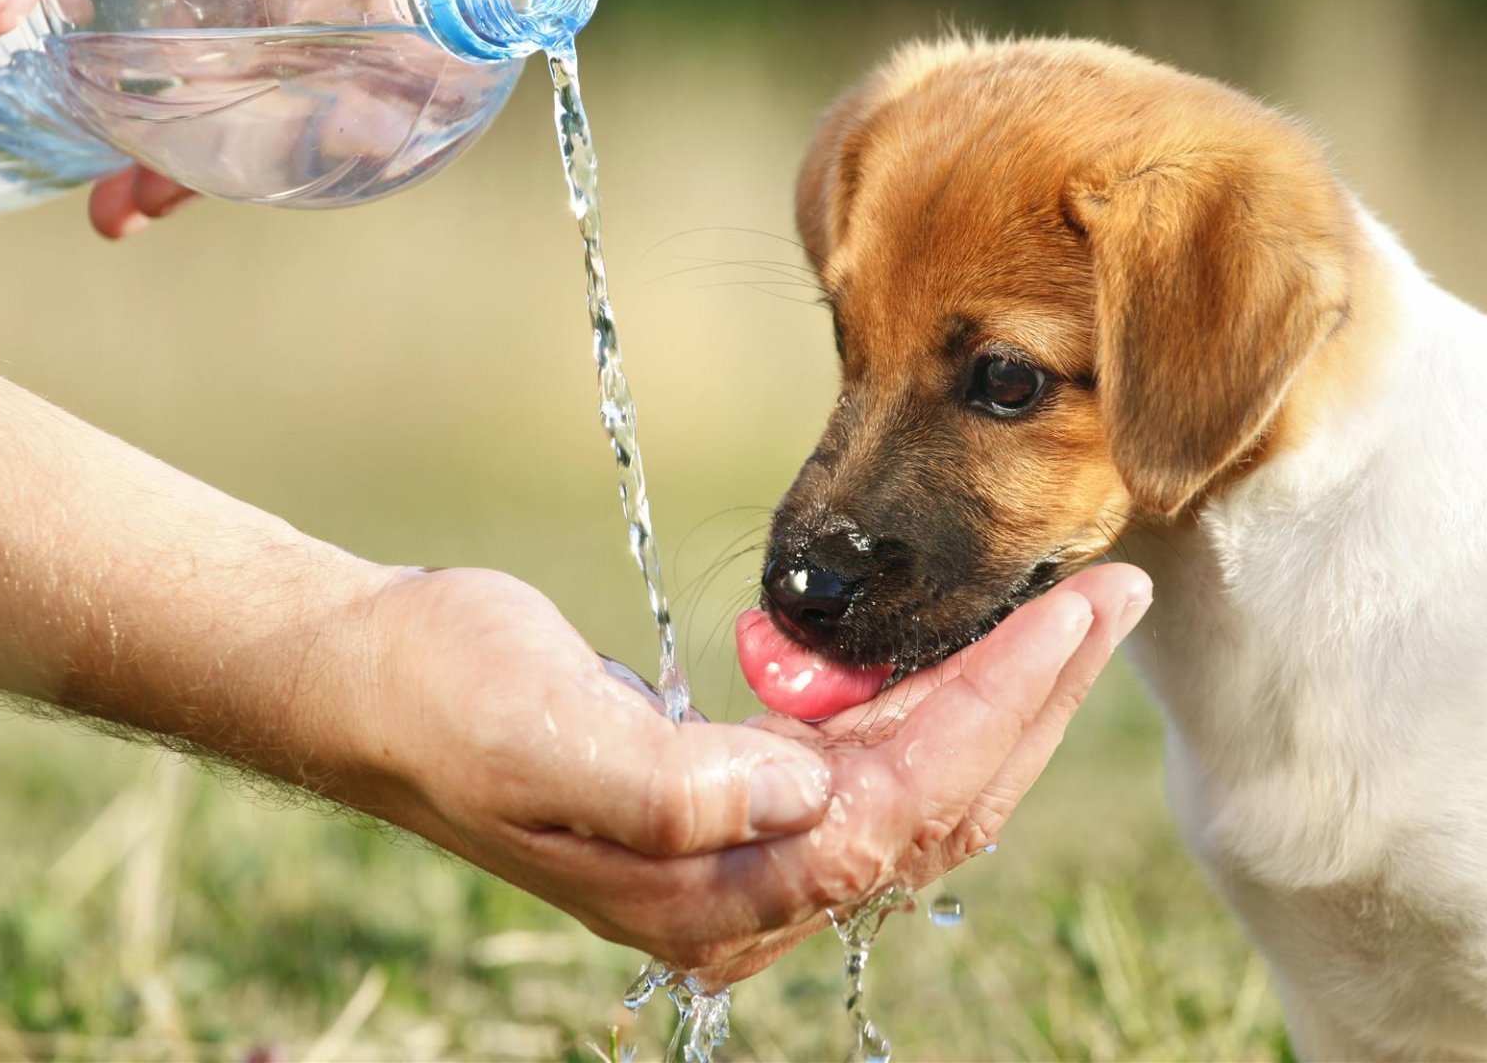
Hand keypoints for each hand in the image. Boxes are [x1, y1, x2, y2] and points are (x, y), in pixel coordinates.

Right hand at [333, 561, 1149, 977]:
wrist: (373, 686)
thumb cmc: (441, 695)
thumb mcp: (535, 731)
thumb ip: (667, 786)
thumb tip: (796, 790)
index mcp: (703, 889)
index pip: (893, 809)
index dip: (993, 710)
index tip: (1067, 613)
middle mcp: (740, 890)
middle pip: (935, 809)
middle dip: (1034, 702)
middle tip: (1113, 596)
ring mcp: (743, 853)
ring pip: (920, 789)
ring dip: (1003, 699)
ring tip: (1074, 611)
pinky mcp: (738, 803)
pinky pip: (875, 765)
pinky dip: (938, 702)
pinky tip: (974, 646)